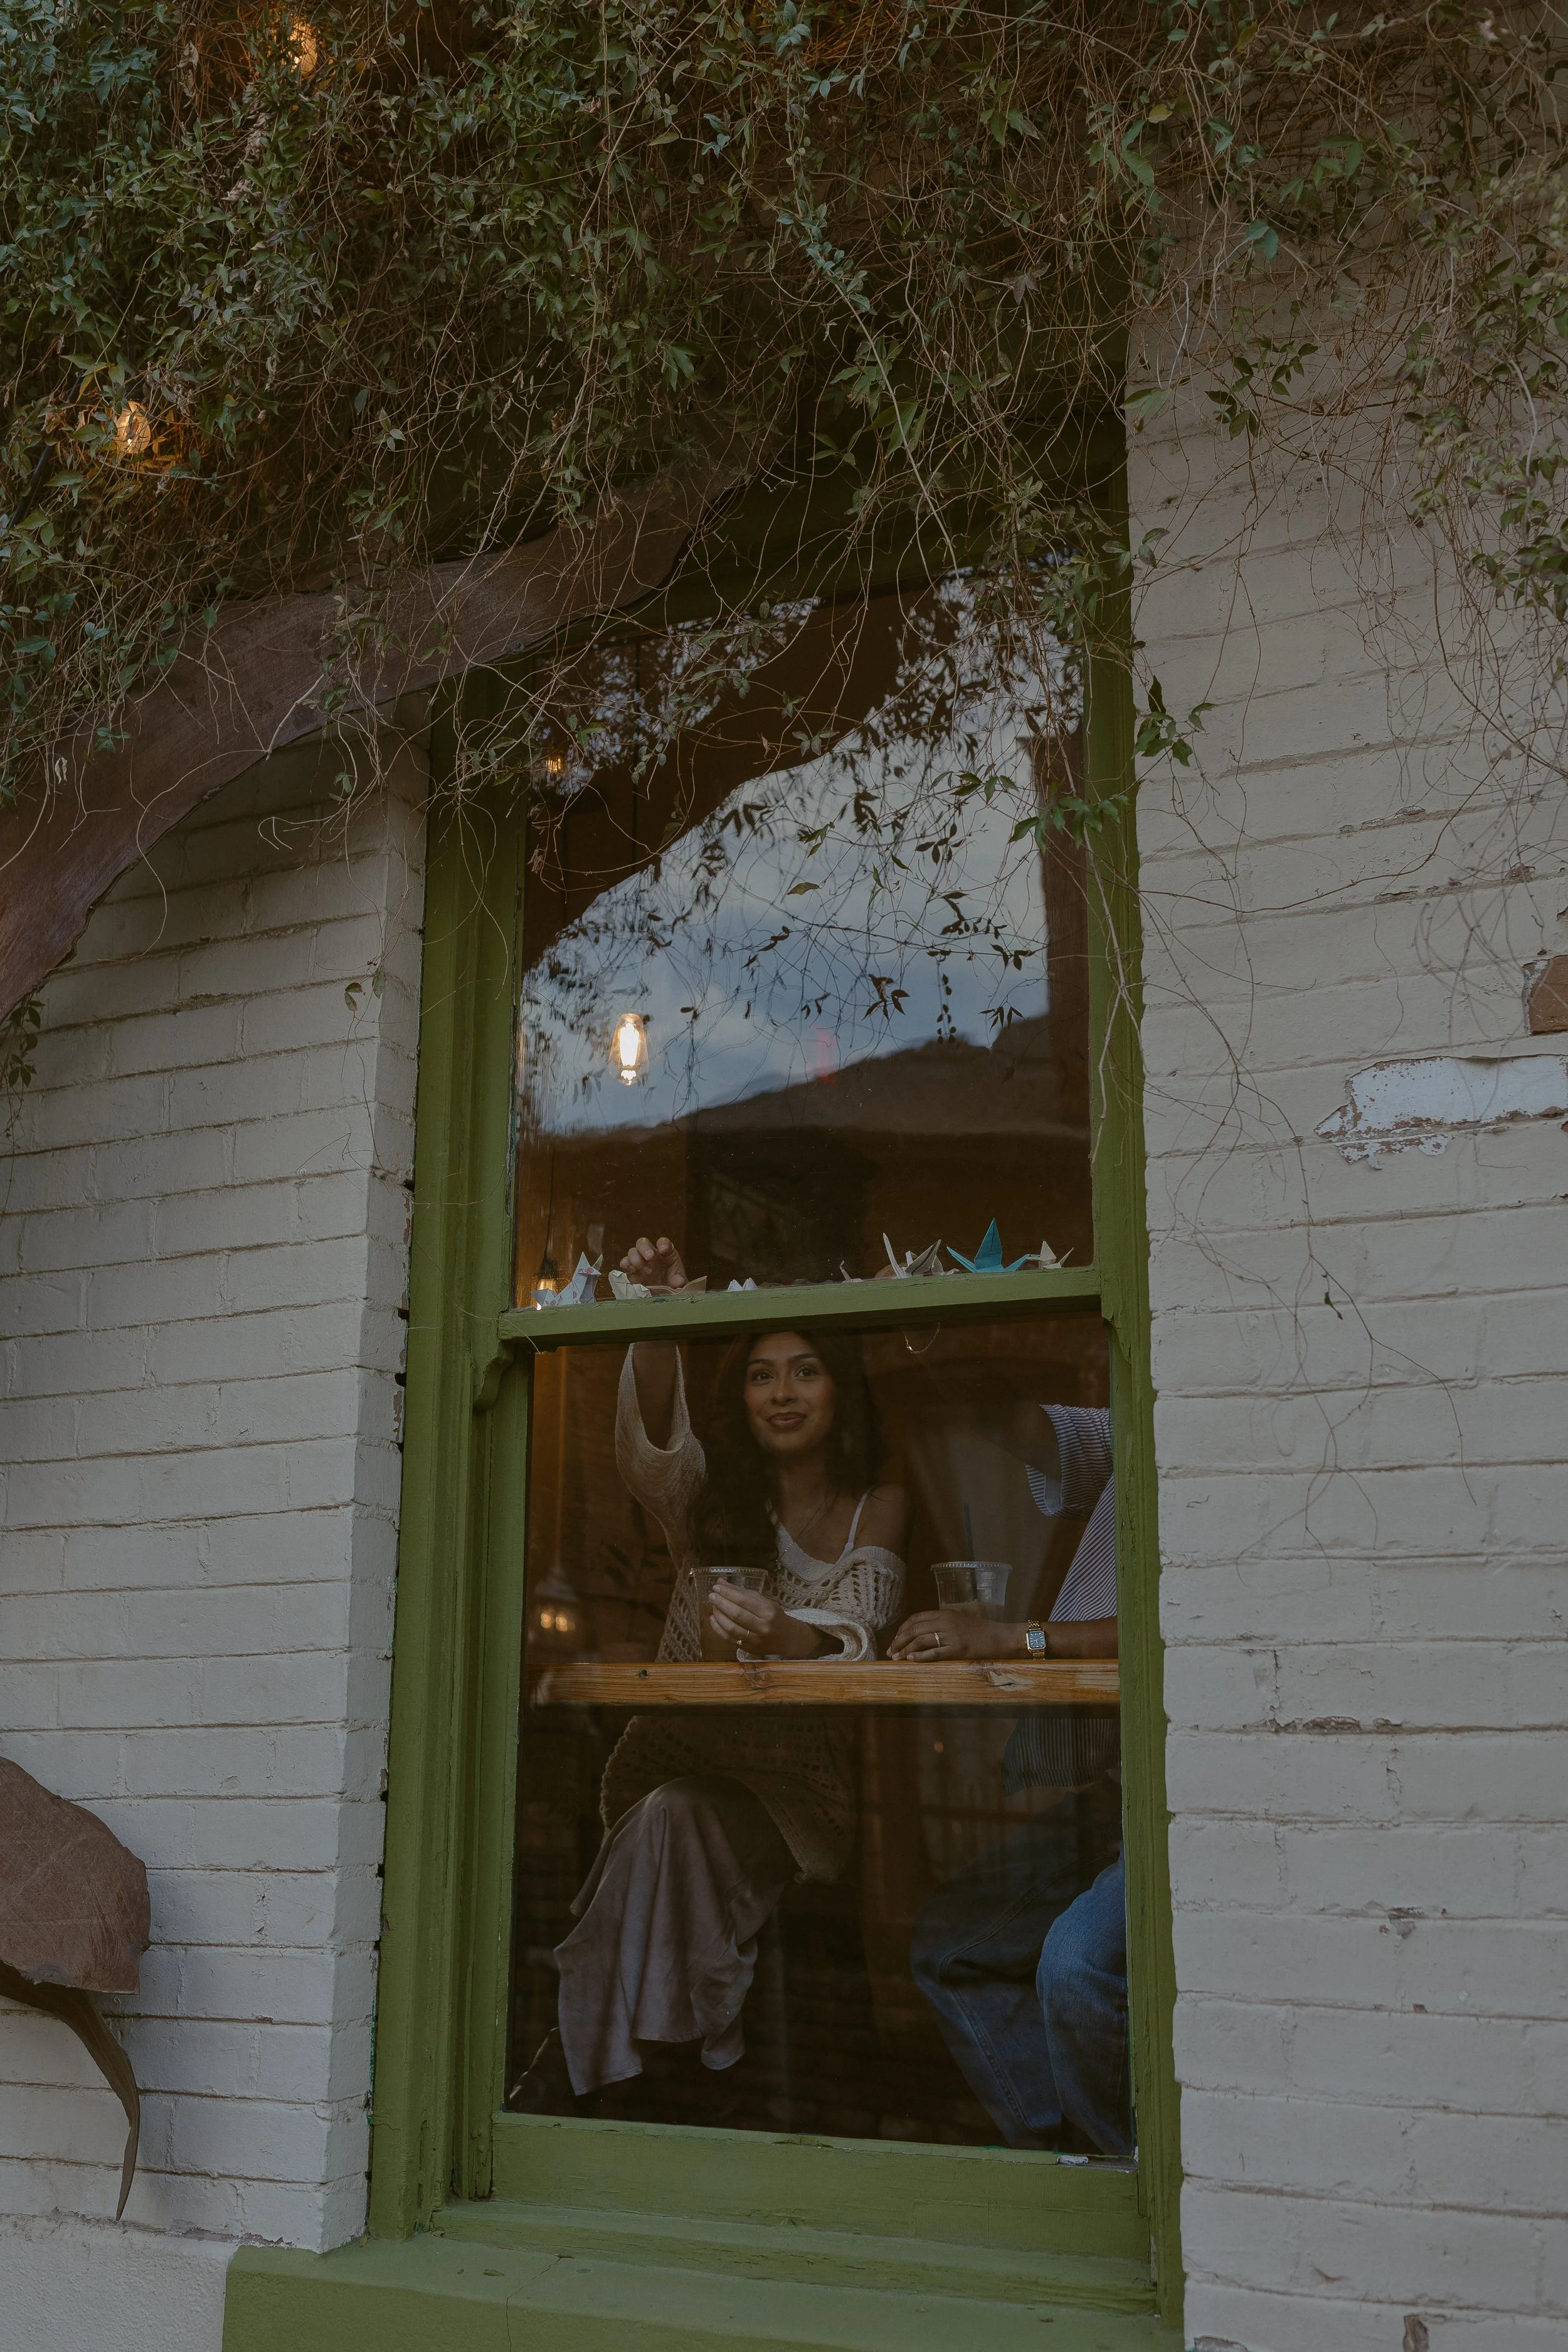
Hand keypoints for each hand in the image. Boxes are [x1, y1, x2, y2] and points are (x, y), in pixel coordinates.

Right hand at [619, 1234, 688, 1289]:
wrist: (664, 1296)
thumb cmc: (672, 1285)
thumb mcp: (679, 1283)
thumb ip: (679, 1281)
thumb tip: (678, 1281)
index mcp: (666, 1253)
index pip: (663, 1242)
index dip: (663, 1244)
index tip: (663, 1250)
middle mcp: (651, 1254)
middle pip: (643, 1243)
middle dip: (645, 1248)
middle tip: (649, 1257)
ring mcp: (640, 1262)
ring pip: (632, 1252)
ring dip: (635, 1258)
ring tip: (644, 1270)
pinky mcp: (632, 1272)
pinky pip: (625, 1264)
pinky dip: (626, 1265)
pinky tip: (631, 1270)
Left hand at [707, 1581, 826, 1660]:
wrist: (787, 1638)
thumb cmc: (774, 1616)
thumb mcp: (764, 1601)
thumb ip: (742, 1592)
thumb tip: (721, 1582)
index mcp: (768, 1612)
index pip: (744, 1601)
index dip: (728, 1593)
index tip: (716, 1587)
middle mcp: (762, 1627)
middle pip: (736, 1614)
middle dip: (721, 1603)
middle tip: (712, 1596)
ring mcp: (755, 1640)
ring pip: (731, 1628)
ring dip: (718, 1615)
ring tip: (713, 1606)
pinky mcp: (748, 1649)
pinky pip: (729, 1639)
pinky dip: (718, 1628)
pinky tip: (713, 1619)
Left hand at [887, 1609, 1020, 1662]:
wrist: (1002, 1637)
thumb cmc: (982, 1630)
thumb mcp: (959, 1621)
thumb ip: (943, 1624)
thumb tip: (923, 1634)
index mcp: (945, 1614)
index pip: (916, 1619)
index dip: (902, 1630)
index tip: (894, 1640)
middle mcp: (946, 1622)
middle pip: (915, 1629)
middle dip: (899, 1641)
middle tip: (890, 1652)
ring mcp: (952, 1635)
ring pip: (921, 1640)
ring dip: (906, 1649)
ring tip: (896, 1658)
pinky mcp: (958, 1649)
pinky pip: (935, 1652)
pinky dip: (920, 1656)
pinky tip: (911, 1659)